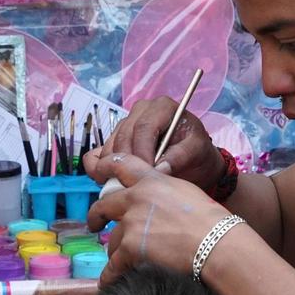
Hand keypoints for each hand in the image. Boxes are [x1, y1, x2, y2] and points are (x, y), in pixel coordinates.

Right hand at [84, 96, 221, 189]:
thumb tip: (159, 169)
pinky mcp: (114, 140)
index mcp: (162, 107)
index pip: (144, 127)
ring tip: (126, 186)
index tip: (146, 171)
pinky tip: (108, 181)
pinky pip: (97, 153)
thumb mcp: (196, 152)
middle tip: (134, 183)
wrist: (193, 161)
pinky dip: (98, 168)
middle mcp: (141, 111)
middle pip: (124, 135)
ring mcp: (125, 124)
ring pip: (109, 146)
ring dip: (113, 168)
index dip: (142, 151)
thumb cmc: (196, 152)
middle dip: (127, 162)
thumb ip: (179, 157)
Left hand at [87, 153, 233, 285]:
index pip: (121, 164)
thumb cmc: (212, 221)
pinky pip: (113, 265)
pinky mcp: (130, 247)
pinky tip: (109, 282)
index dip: (105, 167)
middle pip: (104, 205)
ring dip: (115, 251)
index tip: (97, 172)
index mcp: (152, 181)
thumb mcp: (186, 192)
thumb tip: (155, 201)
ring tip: (120, 262)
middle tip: (94, 224)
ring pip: (112, 240)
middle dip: (96, 216)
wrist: (216, 242)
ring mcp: (131, 222)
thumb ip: (164, 191)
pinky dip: (111, 275)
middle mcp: (137, 198)